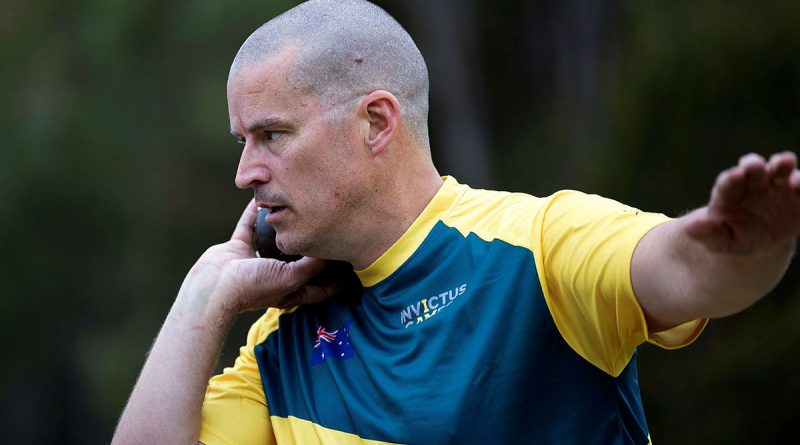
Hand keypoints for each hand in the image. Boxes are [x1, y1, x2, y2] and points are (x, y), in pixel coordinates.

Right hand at [178, 200, 337, 323]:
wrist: (213, 287)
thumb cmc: (253, 287)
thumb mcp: (292, 278)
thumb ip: (312, 264)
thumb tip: (330, 249)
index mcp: (291, 289)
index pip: (321, 286)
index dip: (338, 279)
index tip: (353, 263)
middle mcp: (276, 275)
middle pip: (301, 259)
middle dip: (313, 246)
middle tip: (331, 227)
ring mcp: (256, 260)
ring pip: (275, 239)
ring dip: (284, 225)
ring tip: (300, 207)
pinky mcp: (239, 247)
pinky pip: (251, 225)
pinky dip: (256, 213)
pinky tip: (265, 198)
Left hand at [683, 151, 799, 253]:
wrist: (759, 236)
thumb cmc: (734, 236)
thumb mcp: (720, 240)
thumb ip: (707, 234)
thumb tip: (689, 228)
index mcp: (730, 192)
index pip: (728, 183)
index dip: (731, 179)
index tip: (734, 176)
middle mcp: (753, 183)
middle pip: (753, 170)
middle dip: (753, 166)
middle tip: (754, 165)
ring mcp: (777, 186)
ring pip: (781, 170)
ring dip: (783, 166)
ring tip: (787, 166)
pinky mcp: (798, 195)